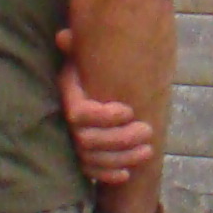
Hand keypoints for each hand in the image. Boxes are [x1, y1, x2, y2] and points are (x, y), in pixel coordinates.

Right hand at [54, 29, 154, 181]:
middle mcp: (67, 122)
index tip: (128, 110)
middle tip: (147, 130)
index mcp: (69, 96)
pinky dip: (108, 175)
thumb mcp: (87, 53)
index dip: (104, 116)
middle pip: (88, 140)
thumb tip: (65, 36)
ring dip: (121, 157)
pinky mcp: (82, 156)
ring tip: (148, 149)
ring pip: (91, 159)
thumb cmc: (95, 65)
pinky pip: (89, 172)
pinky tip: (127, 173)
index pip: (80, 114)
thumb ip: (79, 45)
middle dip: (120, 139)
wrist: (97, 83)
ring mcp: (73, 141)